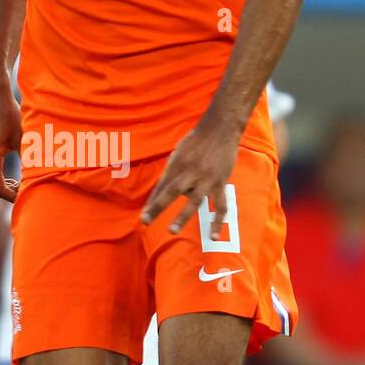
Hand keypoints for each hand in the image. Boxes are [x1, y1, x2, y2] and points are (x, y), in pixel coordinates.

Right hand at [0, 77, 21, 202]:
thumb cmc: (10, 113)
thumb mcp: (24, 136)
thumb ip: (29, 158)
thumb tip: (39, 177)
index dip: (13, 196)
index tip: (27, 195)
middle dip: (8, 193)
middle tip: (26, 191)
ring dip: (3, 186)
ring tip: (20, 183)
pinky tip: (12, 175)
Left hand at [141, 122, 239, 237]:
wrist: (220, 129)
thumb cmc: (197, 141)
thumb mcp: (179, 152)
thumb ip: (173, 172)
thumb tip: (166, 191)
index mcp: (177, 163)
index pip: (162, 185)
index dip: (152, 201)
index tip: (144, 216)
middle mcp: (190, 171)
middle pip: (171, 192)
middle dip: (157, 207)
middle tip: (145, 221)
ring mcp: (206, 178)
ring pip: (194, 201)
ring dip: (182, 216)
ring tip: (171, 230)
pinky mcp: (220, 182)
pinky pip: (220, 205)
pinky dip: (217, 222)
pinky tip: (213, 236)